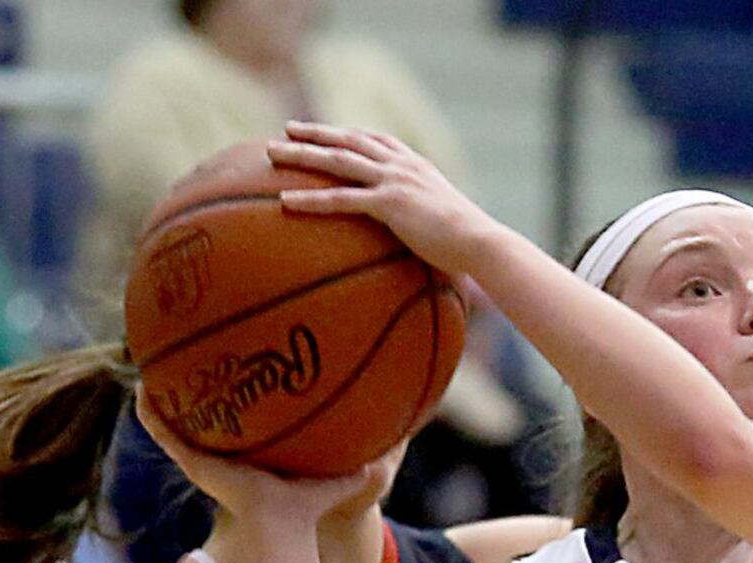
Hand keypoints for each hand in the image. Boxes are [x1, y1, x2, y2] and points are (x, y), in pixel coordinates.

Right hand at [134, 388, 369, 541]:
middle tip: (178, 361)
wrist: (286, 531)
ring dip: (159, 399)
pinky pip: (165, 435)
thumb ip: (351, 471)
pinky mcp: (194, 465)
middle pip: (196, 423)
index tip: (220, 377)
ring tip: (148, 366)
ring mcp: (203, 462)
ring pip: (171, 427)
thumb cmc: (306, 511)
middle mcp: (220, 460)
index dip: (223, 407)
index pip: (230, 430)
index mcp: (246, 461)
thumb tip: (383, 461)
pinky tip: (142, 388)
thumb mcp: (332, 481)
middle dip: (186, 393)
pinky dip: (152, 414)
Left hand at [268, 124, 494, 274]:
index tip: (327, 131)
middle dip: (316, 132)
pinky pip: (341, 200)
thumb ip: (431, 221)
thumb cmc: (471, 243)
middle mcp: (401, 165)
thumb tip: (431, 241)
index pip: (376, 139)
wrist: (481, 241)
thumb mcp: (448, 222)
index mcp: (416, 165)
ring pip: (337, 160)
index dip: (348, 134)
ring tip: (270, 152)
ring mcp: (393, 181)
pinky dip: (311, 199)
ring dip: (301, 154)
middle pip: (349, 140)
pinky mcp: (388, 204)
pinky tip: (286, 200)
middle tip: (287, 129)